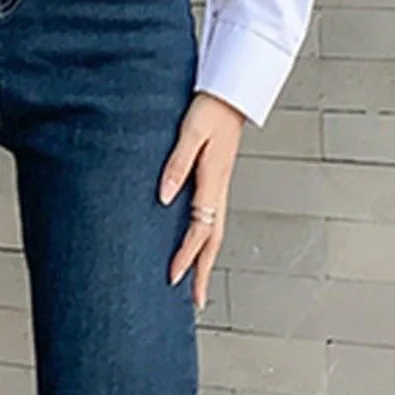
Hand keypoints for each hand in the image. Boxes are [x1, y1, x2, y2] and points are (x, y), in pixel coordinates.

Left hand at [159, 90, 244, 311]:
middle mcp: (219, 190)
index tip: (173, 277)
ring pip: (214, 234)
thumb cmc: (210, 108)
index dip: (186, 255)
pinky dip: (205, 242)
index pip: (200, 229)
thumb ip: (176, 165)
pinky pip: (211, 221)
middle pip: (213, 241)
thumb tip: (164, 197)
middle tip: (196, 302)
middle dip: (203, 273)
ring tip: (195, 285)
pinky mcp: (216, 183)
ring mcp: (220, 188)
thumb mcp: (189, 133)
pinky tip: (195, 249)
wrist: (230, 92)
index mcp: (213, 182)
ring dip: (205, 262)